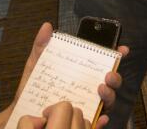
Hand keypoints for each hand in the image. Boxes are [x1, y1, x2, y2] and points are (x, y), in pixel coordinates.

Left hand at [12, 23, 127, 127]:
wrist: (24, 112)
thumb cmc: (33, 88)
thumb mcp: (36, 65)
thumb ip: (42, 46)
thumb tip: (46, 26)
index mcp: (81, 73)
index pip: (102, 63)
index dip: (115, 55)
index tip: (122, 49)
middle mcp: (88, 89)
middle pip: (110, 83)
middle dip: (115, 77)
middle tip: (108, 74)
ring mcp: (87, 105)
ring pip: (108, 102)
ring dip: (110, 95)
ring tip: (101, 90)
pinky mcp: (83, 122)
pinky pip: (96, 122)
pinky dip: (101, 121)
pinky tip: (100, 117)